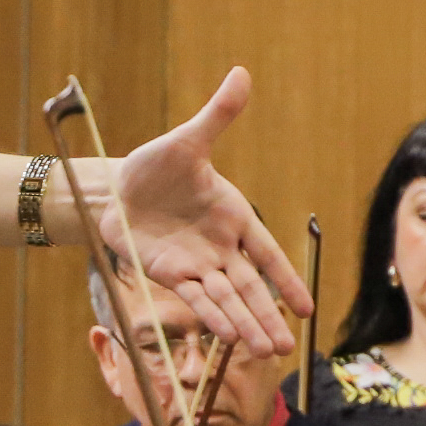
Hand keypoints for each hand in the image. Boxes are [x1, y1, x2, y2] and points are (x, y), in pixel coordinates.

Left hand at [114, 68, 307, 358]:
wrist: (117, 189)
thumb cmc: (156, 166)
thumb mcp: (186, 140)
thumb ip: (216, 116)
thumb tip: (241, 74)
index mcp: (234, 216)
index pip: (267, 253)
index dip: (285, 279)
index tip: (308, 308)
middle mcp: (220, 247)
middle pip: (250, 288)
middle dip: (268, 317)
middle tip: (287, 348)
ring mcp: (197, 265)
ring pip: (227, 300)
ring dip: (245, 325)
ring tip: (265, 351)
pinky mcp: (171, 275)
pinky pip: (196, 299)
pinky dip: (212, 315)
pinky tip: (228, 336)